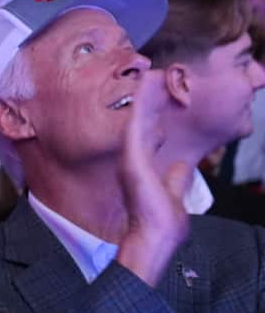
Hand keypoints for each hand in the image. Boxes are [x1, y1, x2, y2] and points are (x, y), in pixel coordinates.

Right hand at [116, 71, 190, 286]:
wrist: (155, 238)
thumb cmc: (162, 223)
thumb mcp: (173, 193)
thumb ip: (176, 178)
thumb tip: (182, 165)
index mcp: (142, 168)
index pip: (150, 135)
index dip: (155, 115)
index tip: (162, 98)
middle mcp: (133, 160)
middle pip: (142, 123)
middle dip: (150, 101)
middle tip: (156, 78)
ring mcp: (131, 158)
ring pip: (138, 120)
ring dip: (144, 97)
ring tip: (150, 74)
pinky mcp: (131, 158)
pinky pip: (136, 125)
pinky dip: (141, 105)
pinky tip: (146, 87)